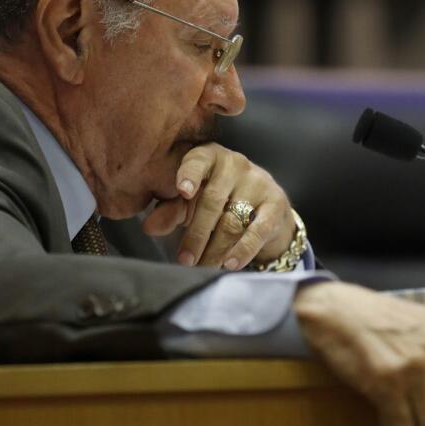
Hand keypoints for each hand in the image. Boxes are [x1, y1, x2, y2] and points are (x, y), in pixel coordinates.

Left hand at [140, 143, 295, 269]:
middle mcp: (235, 164)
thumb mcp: (189, 203)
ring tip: (203, 268)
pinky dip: (243, 250)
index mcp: (209, 157)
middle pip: (212, 201)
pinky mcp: (275, 203)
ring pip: (232, 220)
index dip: (189, 174)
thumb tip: (149, 226)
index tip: (182, 191)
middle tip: (185, 260)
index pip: (198, 161)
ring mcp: (258, 182)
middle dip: (197, 234)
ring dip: (215, 249)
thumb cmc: (216, 200)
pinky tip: (230, 264)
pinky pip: (257, 230)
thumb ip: (169, 211)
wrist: (262, 207)